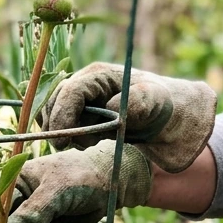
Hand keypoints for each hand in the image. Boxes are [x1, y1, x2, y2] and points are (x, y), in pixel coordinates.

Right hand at [41, 62, 216, 172]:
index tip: (64, 141)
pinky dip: (68, 140)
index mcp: (99, 75)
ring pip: (52, 117)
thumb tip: (111, 107)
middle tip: (74, 147)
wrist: (169, 121)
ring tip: (89, 145)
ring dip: (64, 134)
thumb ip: (138, 101)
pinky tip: (88, 146)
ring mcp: (79, 102)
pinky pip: (60, 129)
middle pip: (53, 103)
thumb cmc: (164, 107)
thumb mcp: (156, 102)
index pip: (69, 92)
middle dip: (60, 127)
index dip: (61, 115)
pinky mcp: (78, 118)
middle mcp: (83, 85)